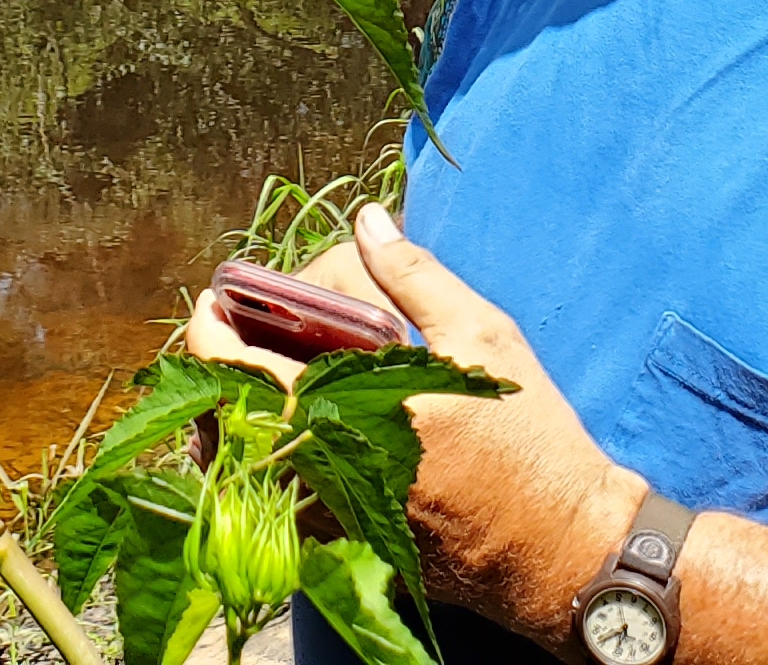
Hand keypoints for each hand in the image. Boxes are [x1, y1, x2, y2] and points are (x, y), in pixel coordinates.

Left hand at [176, 205, 639, 630]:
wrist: (558, 546)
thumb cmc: (528, 438)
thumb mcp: (482, 336)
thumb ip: (416, 277)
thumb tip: (369, 222)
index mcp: (346, 412)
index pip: (239, 372)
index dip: (209, 333)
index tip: (212, 302)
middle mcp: (322, 472)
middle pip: (224, 422)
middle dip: (216, 372)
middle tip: (232, 332)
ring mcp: (328, 516)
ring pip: (244, 467)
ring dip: (234, 417)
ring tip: (256, 376)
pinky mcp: (344, 544)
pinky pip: (276, 501)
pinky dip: (266, 461)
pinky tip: (292, 429)